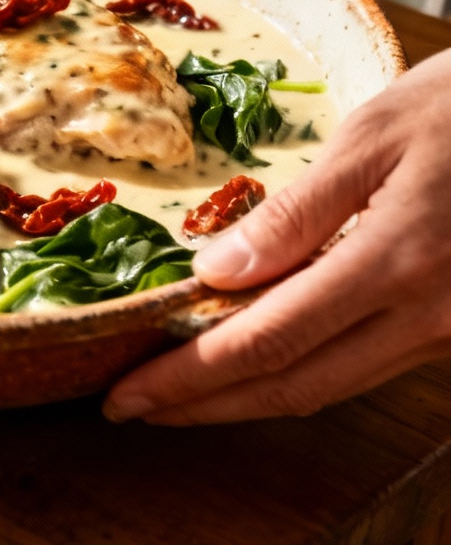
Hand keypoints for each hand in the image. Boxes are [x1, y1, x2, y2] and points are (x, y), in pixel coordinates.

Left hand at [104, 49, 450, 424]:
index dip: (190, 378)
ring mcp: (447, 333)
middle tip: (132, 408)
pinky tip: (258, 362)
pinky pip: (367, 367)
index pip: (267, 341)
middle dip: (204, 406)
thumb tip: (217, 271)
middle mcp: (426, 317)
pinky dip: (302, 371)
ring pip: (332, 386)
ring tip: (180, 391)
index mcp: (397, 262)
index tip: (126, 394)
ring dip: (249, 397)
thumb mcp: (375, 136)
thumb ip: (298, 213)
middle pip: (293, 386)